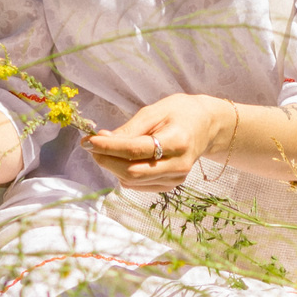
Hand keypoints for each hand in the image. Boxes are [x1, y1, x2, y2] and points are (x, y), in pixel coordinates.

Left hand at [87, 93, 229, 191]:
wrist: (207, 126)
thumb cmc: (180, 113)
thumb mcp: (155, 111)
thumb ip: (130, 129)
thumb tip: (102, 140)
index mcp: (178, 141)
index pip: (137, 149)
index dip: (110, 147)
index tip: (89, 140)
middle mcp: (178, 165)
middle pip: (132, 172)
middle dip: (106, 160)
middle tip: (91, 144)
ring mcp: (175, 179)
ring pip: (132, 181)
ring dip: (112, 166)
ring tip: (105, 148)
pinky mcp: (169, 186)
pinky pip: (137, 185)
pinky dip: (122, 173)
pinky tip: (120, 158)